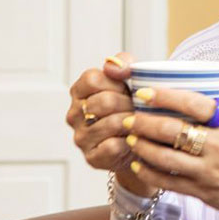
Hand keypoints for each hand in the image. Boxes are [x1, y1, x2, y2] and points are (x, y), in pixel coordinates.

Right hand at [65, 53, 153, 196]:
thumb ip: (123, 62)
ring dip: (134, 122)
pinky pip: (113, 146)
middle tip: (141, 108)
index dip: (118, 83)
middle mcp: (74, 114)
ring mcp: (80, 137)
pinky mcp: (91, 157)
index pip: (93, 79)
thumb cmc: (134, 105)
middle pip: (104, 101)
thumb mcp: (132, 78)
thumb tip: (111, 65)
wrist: (144, 140)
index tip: (129, 89)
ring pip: (112, 123)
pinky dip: (130, 142)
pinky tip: (136, 139)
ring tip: (142, 122)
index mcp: (80, 91)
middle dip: (130, 103)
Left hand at [124, 88, 218, 219]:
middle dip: (143, 123)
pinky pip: (168, 181)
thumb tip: (187, 101)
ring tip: (130, 139)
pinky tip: (139, 164)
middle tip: (128, 118)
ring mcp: (210, 170)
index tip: (145, 93)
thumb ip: (217, 116)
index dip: (165, 96)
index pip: (193, 103)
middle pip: (172, 130)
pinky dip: (149, 172)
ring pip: (164, 157)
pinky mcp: (204, 192)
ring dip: (141, 146)